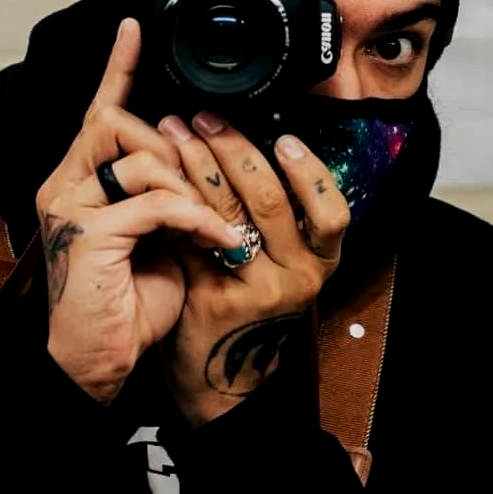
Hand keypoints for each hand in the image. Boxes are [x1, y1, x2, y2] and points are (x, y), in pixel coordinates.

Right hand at [35, 19, 245, 403]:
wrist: (101, 358)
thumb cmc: (129, 297)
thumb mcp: (157, 232)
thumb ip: (165, 189)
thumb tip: (196, 153)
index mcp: (80, 179)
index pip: (100, 110)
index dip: (119, 68)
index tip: (135, 28)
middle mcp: (65, 184)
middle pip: (122, 123)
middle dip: (172, 149)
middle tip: (195, 194)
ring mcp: (70, 206)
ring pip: (143, 159)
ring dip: (189, 190)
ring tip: (207, 227)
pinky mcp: (87, 233)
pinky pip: (157, 202)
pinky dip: (196, 220)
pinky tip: (215, 241)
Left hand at [156, 111, 350, 426]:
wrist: (220, 375)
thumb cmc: (252, 302)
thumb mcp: (284, 263)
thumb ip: (279, 215)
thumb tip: (251, 141)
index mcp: (321, 261)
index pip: (332, 210)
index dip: (309, 170)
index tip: (284, 137)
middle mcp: (297, 278)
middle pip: (269, 201)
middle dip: (234, 149)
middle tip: (206, 118)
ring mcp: (255, 291)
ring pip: (227, 214)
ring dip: (198, 163)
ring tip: (176, 132)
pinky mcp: (213, 299)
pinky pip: (193, 237)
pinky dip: (177, 201)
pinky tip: (160, 174)